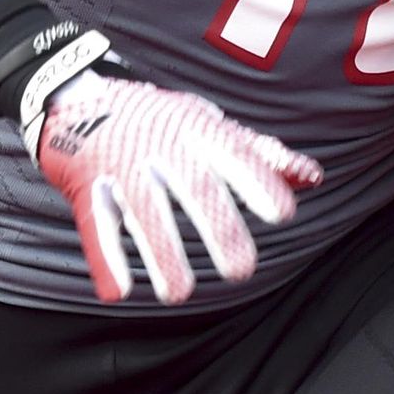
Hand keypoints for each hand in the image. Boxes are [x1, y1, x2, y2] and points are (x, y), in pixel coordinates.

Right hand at [22, 54, 321, 304]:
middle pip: (192, 185)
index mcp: (196, 128)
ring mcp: (122, 163)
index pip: (233, 152)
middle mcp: (161, 143)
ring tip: (180, 293)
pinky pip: (96, 223)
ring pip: (144, 210)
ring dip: (161, 252)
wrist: (80, 99)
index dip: (259, 180)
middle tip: (241, 270)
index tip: (284, 213)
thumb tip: (313, 177)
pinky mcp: (86, 185)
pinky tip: (119, 291)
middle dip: (217, 226)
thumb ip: (261, 156)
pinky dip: (105, 258)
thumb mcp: (211, 127)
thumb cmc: (162, 121)